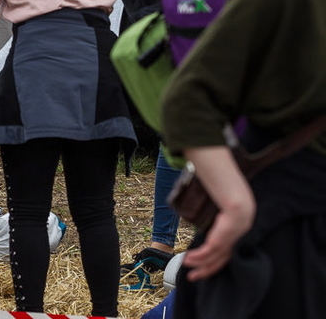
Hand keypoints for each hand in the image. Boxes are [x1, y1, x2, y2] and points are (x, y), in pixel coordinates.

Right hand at [181, 146, 255, 280]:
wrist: (215, 154)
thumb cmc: (211, 167)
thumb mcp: (209, 192)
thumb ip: (205, 204)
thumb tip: (192, 213)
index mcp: (239, 217)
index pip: (228, 246)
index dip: (212, 260)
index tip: (196, 266)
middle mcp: (243, 221)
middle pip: (226, 252)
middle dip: (208, 267)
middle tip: (192, 276)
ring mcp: (240, 219)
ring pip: (221, 250)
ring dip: (202, 261)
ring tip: (187, 266)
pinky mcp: (233, 216)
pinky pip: (218, 241)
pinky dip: (204, 252)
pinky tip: (193, 257)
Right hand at [183, 202, 254, 279]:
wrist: (238, 211)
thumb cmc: (233, 213)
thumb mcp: (225, 222)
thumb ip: (218, 227)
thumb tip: (210, 226)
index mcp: (231, 245)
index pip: (221, 260)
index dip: (210, 266)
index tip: (201, 269)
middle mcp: (228, 249)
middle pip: (214, 265)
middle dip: (202, 272)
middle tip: (192, 277)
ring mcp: (223, 248)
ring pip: (208, 261)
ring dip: (195, 263)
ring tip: (184, 263)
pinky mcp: (216, 244)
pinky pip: (204, 254)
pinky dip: (195, 257)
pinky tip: (187, 257)